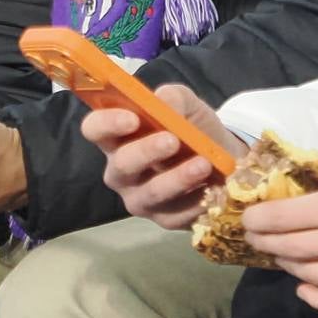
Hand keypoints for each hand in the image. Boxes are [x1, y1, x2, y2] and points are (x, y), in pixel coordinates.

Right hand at [83, 85, 246, 228]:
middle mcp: (121, 170)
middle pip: (121, 164)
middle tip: (172, 140)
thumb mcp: (185, 104)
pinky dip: (196, 200)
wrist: (222, 158)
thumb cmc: (191, 127)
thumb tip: (165, 103)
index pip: (94, 129)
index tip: (132, 118)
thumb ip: (173, 98)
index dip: (107, 123)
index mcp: (117, 137)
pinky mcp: (164, 219)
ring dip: (177, 178)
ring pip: (150, 193)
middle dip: (146, 152)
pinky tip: (212, 188)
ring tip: (203, 164)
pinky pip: (176, 214)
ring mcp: (140, 198)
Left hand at [240, 150, 317, 316]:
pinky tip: (304, 287)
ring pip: (312, 277)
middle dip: (264, 242)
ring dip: (287, 265)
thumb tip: (290, 182)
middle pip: (292, 250)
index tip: (246, 216)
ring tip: (279, 252)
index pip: (285, 219)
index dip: (257, 220)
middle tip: (254, 235)